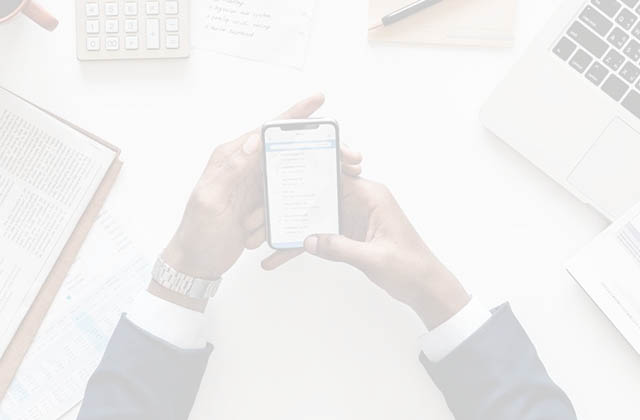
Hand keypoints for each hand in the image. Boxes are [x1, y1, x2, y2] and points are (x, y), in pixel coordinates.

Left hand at [155, 94, 361, 309]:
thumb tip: (255, 139)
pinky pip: (285, 198)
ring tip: (328, 183)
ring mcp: (254, 186)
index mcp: (231, 158)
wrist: (196, 263)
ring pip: (289, 174)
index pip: (267, 130)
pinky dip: (292, 205)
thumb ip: (232, 168)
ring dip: (303, 184)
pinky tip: (304, 209)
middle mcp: (245, 167)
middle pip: (285, 148)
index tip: (317, 100)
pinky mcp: (261, 203)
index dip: (294, 115)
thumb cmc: (197, 233)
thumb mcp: (211, 199)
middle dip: (312, 149)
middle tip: (343, 154)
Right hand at [263, 176, 469, 329]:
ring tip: (266, 239)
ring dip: (294, 229)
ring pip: (316, 217)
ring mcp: (353, 218)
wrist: (425, 287)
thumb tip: (309, 240)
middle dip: (293, 204)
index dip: (309, 175)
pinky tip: (282, 256)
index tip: (285, 176)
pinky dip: (306, 245)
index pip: (336, 176)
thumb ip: (340, 247)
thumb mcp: (374, 258)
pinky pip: (322, 236)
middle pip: (320, 196)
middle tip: (264, 212)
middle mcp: (361, 202)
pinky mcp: (349, 234)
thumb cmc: (411, 267)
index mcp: (372, 196)